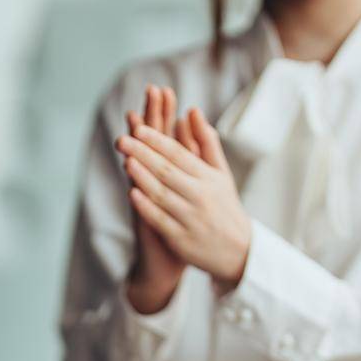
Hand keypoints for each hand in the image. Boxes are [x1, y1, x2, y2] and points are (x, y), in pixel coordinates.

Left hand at [116, 108, 250, 292]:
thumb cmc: (224, 206)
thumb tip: (191, 110)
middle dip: (143, 154)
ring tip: (125, 161)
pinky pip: (161, 220)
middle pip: (167, 171)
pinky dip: (147, 207)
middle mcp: (200, 196)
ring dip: (143, 177)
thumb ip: (206, 141)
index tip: (138, 128)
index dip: (158, 141)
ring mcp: (190, 218)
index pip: (179, 154)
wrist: (238, 250)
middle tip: (122, 140)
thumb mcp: (221, 172)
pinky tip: (132, 194)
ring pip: (162, 194)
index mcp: (208, 177)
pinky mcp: (181, 239)